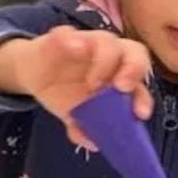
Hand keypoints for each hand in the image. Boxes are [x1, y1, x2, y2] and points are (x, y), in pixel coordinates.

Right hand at [0, 26, 152, 148]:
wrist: (34, 73)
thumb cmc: (66, 92)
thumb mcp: (76, 116)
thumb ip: (86, 128)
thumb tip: (94, 144)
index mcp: (120, 77)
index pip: (141, 85)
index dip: (143, 99)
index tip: (140, 114)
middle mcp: (110, 57)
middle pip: (135, 52)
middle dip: (133, 69)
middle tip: (121, 89)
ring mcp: (88, 43)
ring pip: (107, 40)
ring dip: (104, 61)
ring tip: (91, 84)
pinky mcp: (62, 37)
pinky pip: (69, 34)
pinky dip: (72, 41)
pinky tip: (72, 50)